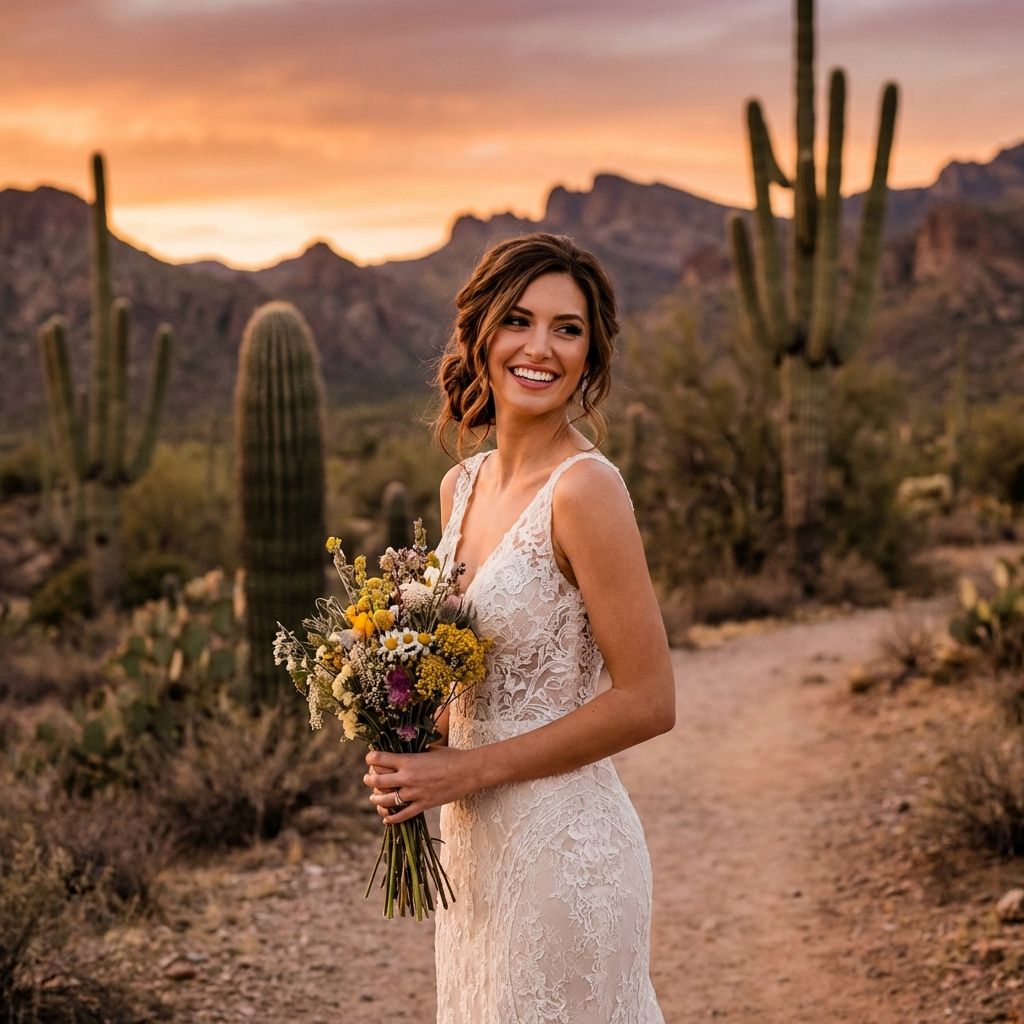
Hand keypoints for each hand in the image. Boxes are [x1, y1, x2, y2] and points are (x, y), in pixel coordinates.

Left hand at [363, 746, 477, 824]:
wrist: (469, 771)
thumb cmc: (451, 756)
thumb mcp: (429, 749)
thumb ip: (414, 752)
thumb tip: (404, 751)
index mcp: (408, 760)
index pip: (379, 759)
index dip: (371, 758)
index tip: (370, 758)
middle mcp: (407, 777)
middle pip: (378, 780)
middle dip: (370, 779)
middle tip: (368, 778)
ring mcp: (415, 793)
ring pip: (386, 800)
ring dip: (376, 798)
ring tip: (373, 797)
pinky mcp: (423, 805)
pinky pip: (403, 815)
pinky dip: (392, 818)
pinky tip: (386, 818)